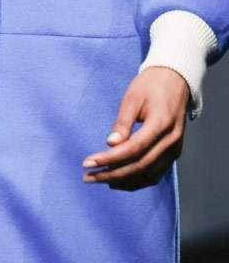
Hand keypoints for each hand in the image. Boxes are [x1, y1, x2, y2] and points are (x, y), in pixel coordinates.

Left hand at [82, 67, 189, 190]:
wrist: (175, 80)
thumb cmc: (150, 85)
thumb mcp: (132, 97)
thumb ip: (122, 122)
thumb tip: (111, 145)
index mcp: (161, 123)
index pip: (133, 149)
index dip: (109, 159)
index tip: (88, 163)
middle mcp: (171, 140)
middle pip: (140, 166)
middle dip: (112, 174)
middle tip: (88, 176)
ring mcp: (175, 149)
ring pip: (148, 175)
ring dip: (123, 181)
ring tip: (99, 179)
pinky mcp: (173, 153)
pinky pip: (155, 173)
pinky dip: (136, 180)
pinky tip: (118, 180)